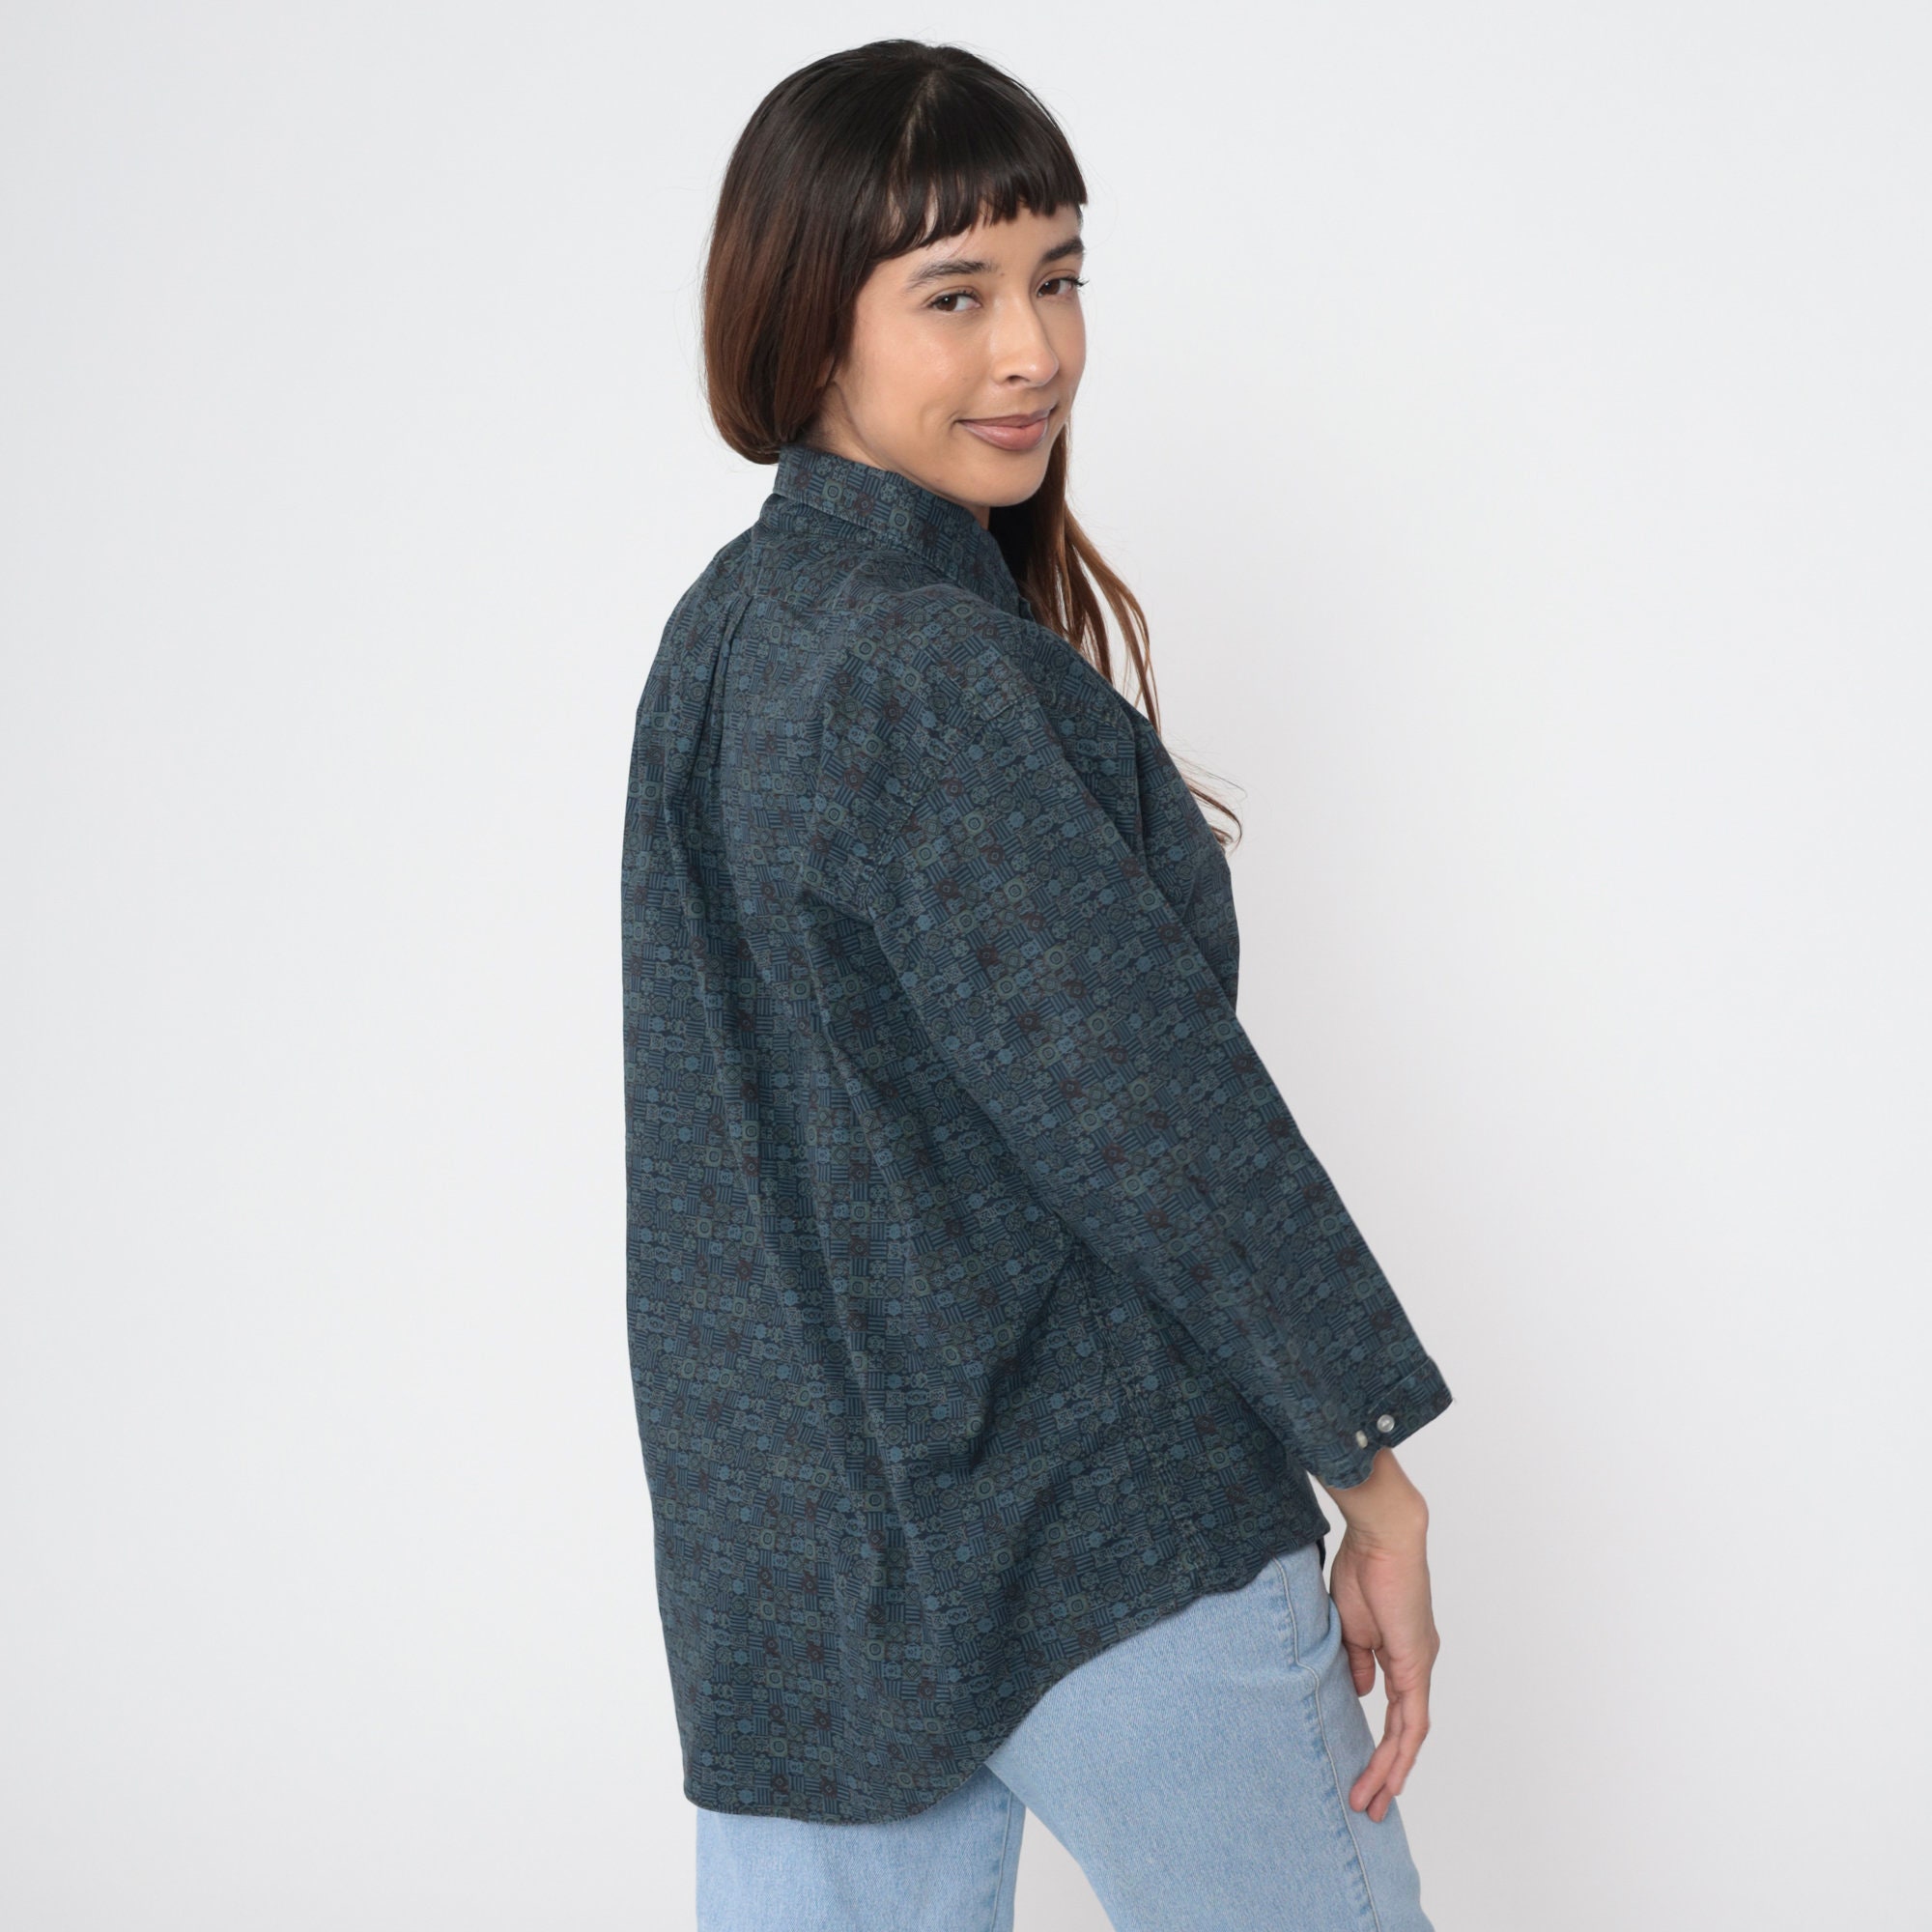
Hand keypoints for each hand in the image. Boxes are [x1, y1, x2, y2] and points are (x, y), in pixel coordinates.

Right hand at [1318, 1453, 1438, 1822]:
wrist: (1381, 1536)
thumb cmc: (1362, 1565)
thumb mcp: (1349, 1623)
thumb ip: (1357, 1661)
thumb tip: (1362, 1692)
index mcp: (1399, 1652)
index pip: (1396, 1712)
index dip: (1383, 1746)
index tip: (1364, 1773)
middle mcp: (1415, 1664)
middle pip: (1405, 1732)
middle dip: (1387, 1771)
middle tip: (1368, 1804)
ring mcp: (1419, 1667)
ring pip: (1410, 1734)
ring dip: (1391, 1771)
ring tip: (1371, 1801)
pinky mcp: (1416, 1665)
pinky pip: (1413, 1721)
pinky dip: (1401, 1752)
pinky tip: (1389, 1777)